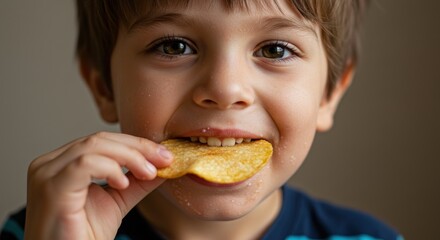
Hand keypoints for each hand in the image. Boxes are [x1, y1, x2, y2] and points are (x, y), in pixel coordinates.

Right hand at [24, 132, 172, 239]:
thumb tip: (164, 164)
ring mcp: (46, 175)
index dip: (136, 144)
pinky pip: (84, 164)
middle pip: (99, 139)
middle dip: (137, 147)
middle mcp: (49, 165)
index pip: (102, 141)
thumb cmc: (84, 236)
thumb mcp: (118, 200)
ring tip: (148, 173)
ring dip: (130, 156)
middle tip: (164, 159)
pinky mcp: (52, 189)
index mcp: (62, 164)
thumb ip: (137, 180)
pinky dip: (110, 168)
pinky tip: (123, 183)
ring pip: (94, 146)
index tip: (164, 154)